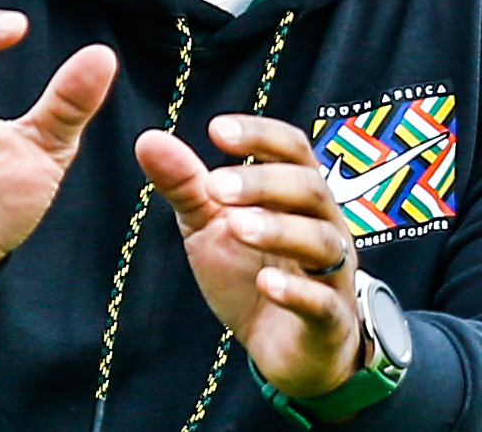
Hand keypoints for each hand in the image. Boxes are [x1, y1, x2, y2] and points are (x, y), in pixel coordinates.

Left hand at [135, 114, 362, 398]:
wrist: (283, 351)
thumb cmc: (250, 275)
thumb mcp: (209, 227)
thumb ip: (185, 184)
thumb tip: (148, 138)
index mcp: (296, 196)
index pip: (293, 149)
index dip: (260, 135)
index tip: (216, 131)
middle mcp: (324, 226)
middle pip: (310, 189)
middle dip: (264, 183)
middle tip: (215, 187)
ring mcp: (333, 274)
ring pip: (322, 241)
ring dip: (278, 229)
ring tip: (236, 226)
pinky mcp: (330, 322)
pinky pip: (323, 302)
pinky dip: (296, 291)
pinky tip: (265, 283)